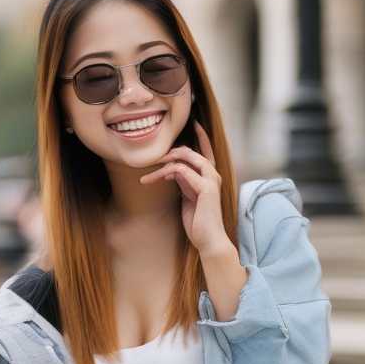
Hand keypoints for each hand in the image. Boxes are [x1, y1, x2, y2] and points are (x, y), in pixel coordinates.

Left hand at [145, 122, 230, 258]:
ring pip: (187, 157)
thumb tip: (172, 171)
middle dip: (172, 152)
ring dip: (166, 162)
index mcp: (211, 177)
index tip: (195, 123)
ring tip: (150, 171)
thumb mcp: (188, 198)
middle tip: (154, 158)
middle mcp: (214, 175)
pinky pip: (183, 171)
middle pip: (192, 152)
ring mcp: (212, 180)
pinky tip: (156, 178)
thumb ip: (184, 183)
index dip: (201, 137)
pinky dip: (167, 172)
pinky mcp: (206, 188)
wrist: (209, 240)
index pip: (206, 151)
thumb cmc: (199, 223)